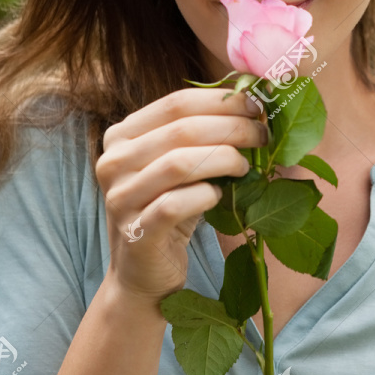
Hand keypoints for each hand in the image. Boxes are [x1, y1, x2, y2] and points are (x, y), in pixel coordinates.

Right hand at [95, 88, 266, 307]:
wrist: (144, 272)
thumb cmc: (169, 209)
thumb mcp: (180, 166)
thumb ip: (202, 135)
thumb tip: (251, 103)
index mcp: (121, 136)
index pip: (176, 104)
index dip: (220, 101)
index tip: (255, 105)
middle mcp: (112, 162)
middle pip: (182, 129)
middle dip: (232, 128)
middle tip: (262, 135)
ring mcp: (119, 198)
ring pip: (179, 162)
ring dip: (224, 159)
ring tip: (246, 166)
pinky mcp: (134, 232)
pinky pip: (175, 204)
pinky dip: (206, 195)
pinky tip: (220, 196)